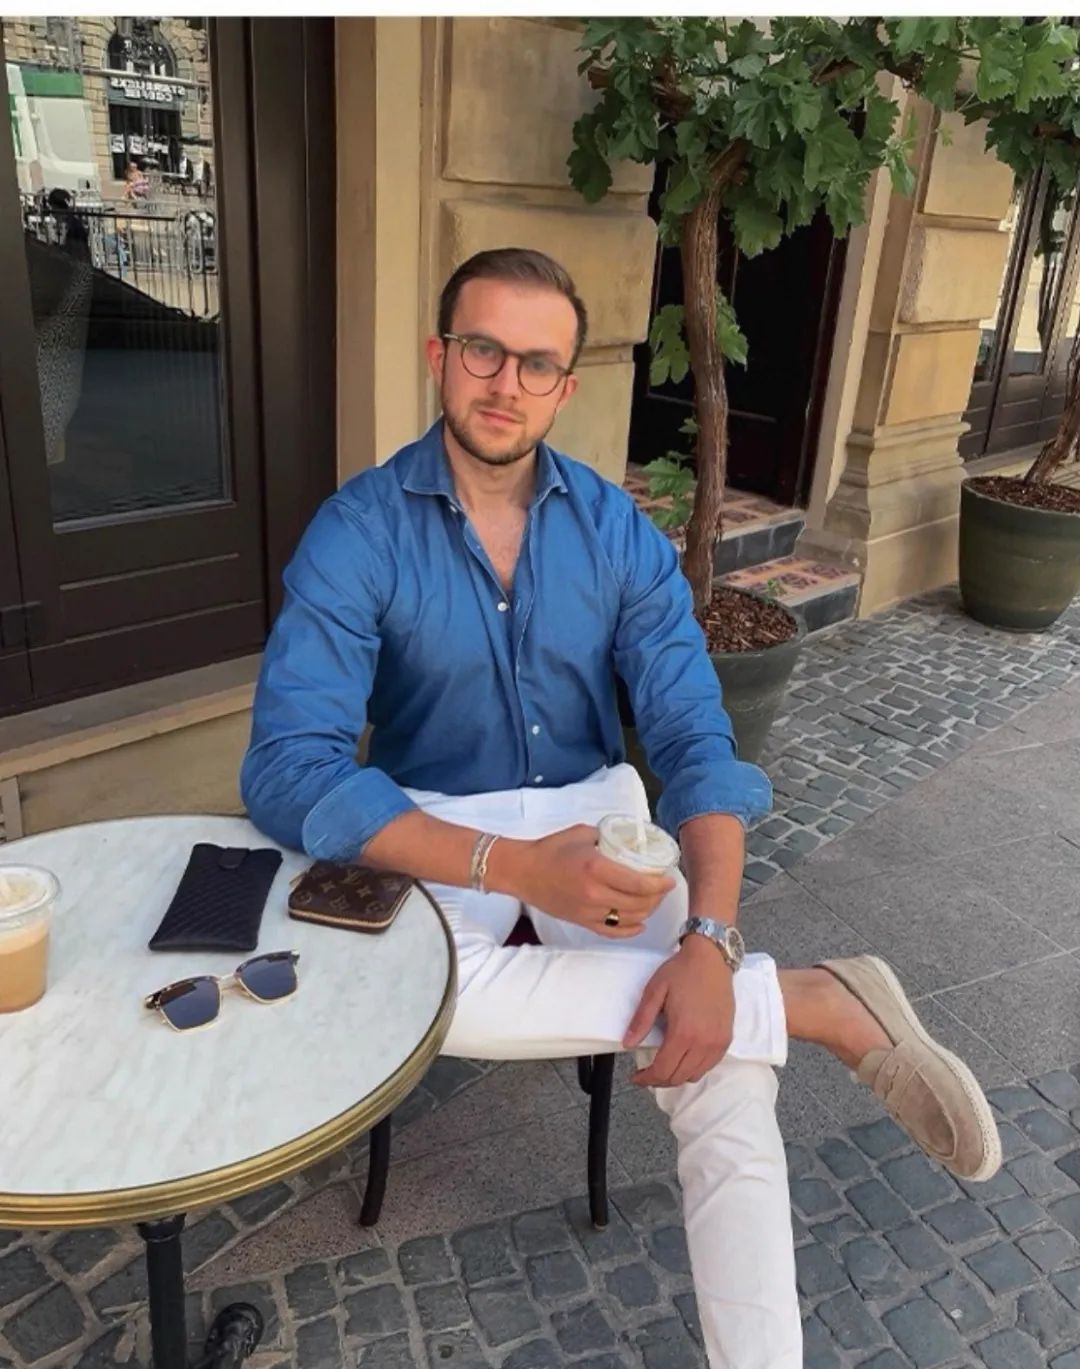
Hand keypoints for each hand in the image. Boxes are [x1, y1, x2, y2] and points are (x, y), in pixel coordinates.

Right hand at [509, 824, 675, 939]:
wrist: (523, 871)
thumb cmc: (551, 849)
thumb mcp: (583, 833)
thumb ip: (608, 837)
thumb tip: (628, 839)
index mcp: (597, 868)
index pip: (640, 883)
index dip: (661, 884)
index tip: (670, 878)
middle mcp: (595, 893)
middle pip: (639, 904)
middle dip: (658, 897)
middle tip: (664, 887)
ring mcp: (588, 911)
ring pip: (630, 919)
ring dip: (647, 912)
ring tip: (653, 901)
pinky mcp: (582, 922)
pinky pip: (612, 932)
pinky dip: (630, 930)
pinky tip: (639, 923)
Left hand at [623, 938, 735, 1085]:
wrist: (711, 959)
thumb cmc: (681, 972)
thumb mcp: (654, 991)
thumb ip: (641, 1020)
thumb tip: (628, 1044)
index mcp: (684, 1032)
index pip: (663, 1070)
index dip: (647, 1078)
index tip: (636, 1077)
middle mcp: (704, 1042)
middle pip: (679, 1077)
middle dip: (659, 1080)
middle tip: (646, 1074)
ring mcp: (718, 1042)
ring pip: (695, 1075)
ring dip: (677, 1076)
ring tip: (663, 1067)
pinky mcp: (726, 1039)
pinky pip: (709, 1066)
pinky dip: (694, 1069)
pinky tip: (683, 1058)